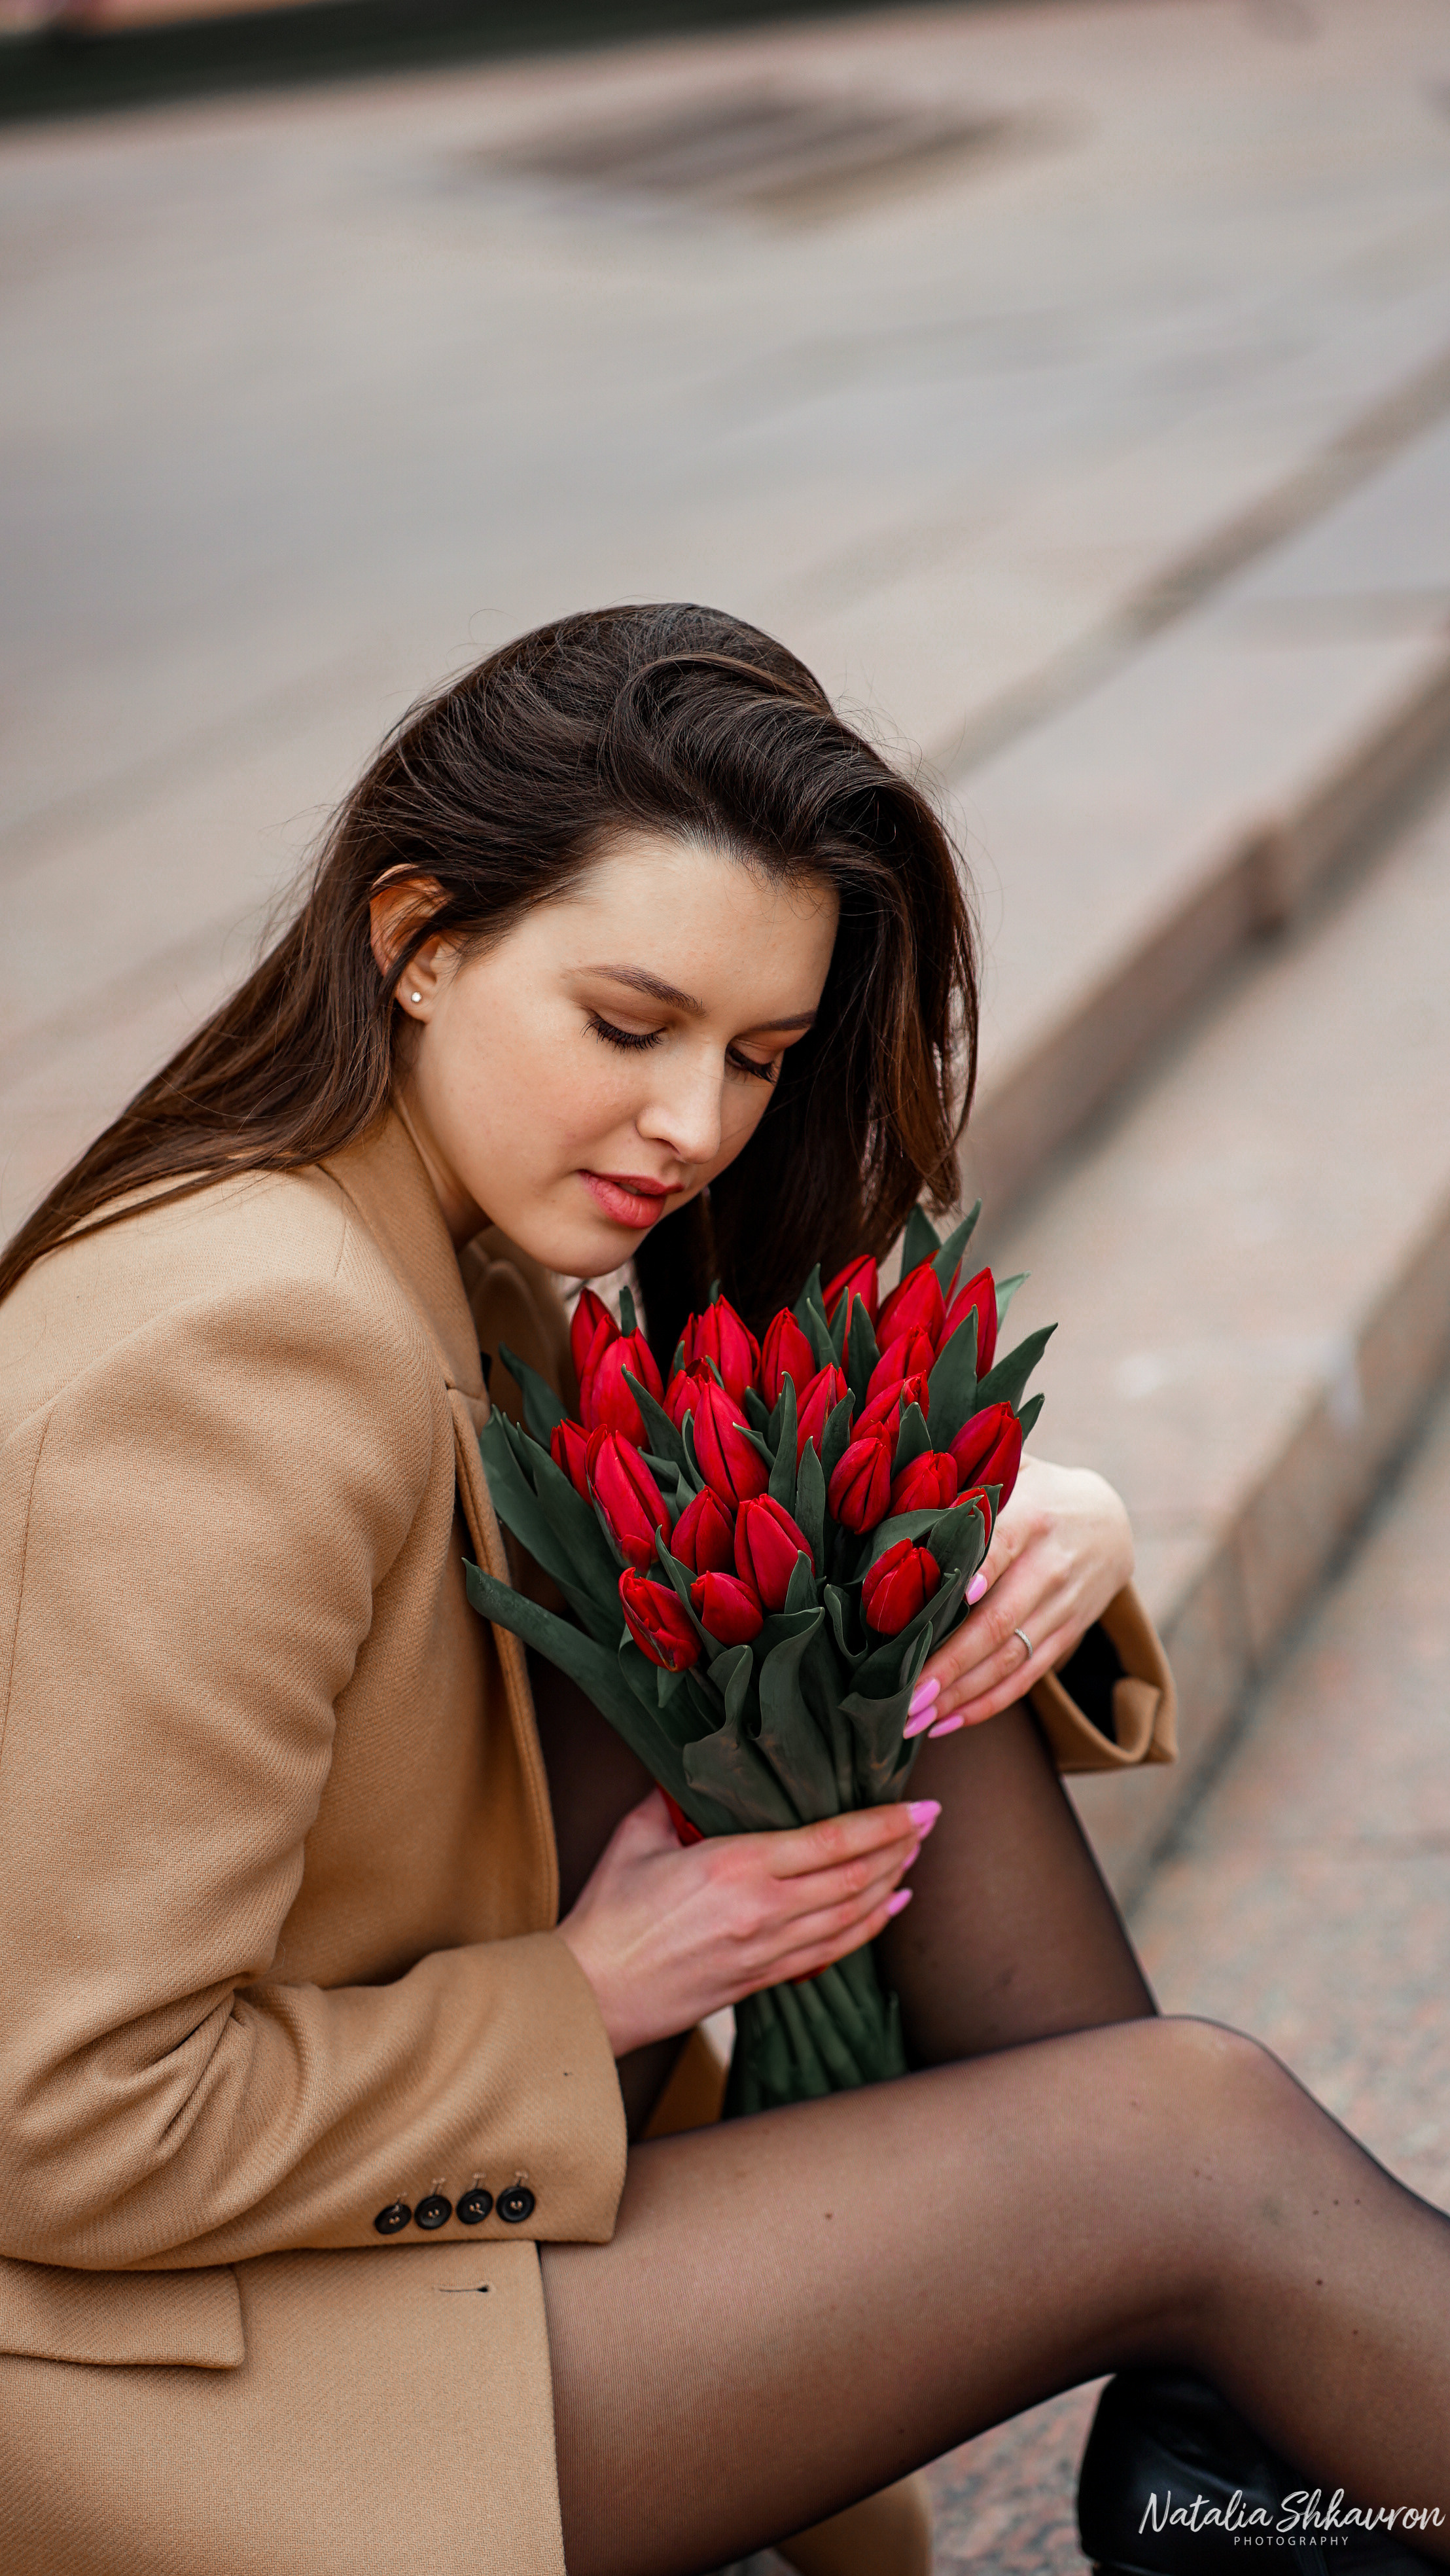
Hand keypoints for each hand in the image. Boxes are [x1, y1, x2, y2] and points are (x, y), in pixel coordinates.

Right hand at [556, 1789, 931, 2058]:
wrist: (593, 1993)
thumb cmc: (609, 1915)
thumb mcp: (637, 1837)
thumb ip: (672, 1796)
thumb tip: (693, 1763)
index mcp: (736, 1865)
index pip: (833, 1840)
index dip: (885, 1823)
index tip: (917, 1806)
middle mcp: (764, 1909)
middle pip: (855, 1877)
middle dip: (900, 1848)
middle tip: (927, 1823)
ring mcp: (768, 1950)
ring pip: (852, 1916)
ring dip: (890, 1884)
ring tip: (914, 1857)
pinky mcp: (763, 1979)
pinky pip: (832, 1951)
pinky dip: (869, 1927)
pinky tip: (888, 1909)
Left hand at [909, 1454, 1133, 1736]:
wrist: (1110, 1521)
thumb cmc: (1033, 1489)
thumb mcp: (1013, 1468)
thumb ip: (965, 1470)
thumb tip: (899, 1466)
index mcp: (1031, 1514)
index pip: (1002, 1546)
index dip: (977, 1573)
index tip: (948, 1599)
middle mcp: (1051, 1565)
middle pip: (999, 1620)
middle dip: (950, 1663)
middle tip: (904, 1695)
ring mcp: (1063, 1606)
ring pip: (1010, 1658)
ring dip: (961, 1693)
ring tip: (913, 1720)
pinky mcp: (1067, 1635)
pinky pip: (1028, 1676)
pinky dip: (988, 1703)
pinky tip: (948, 1721)